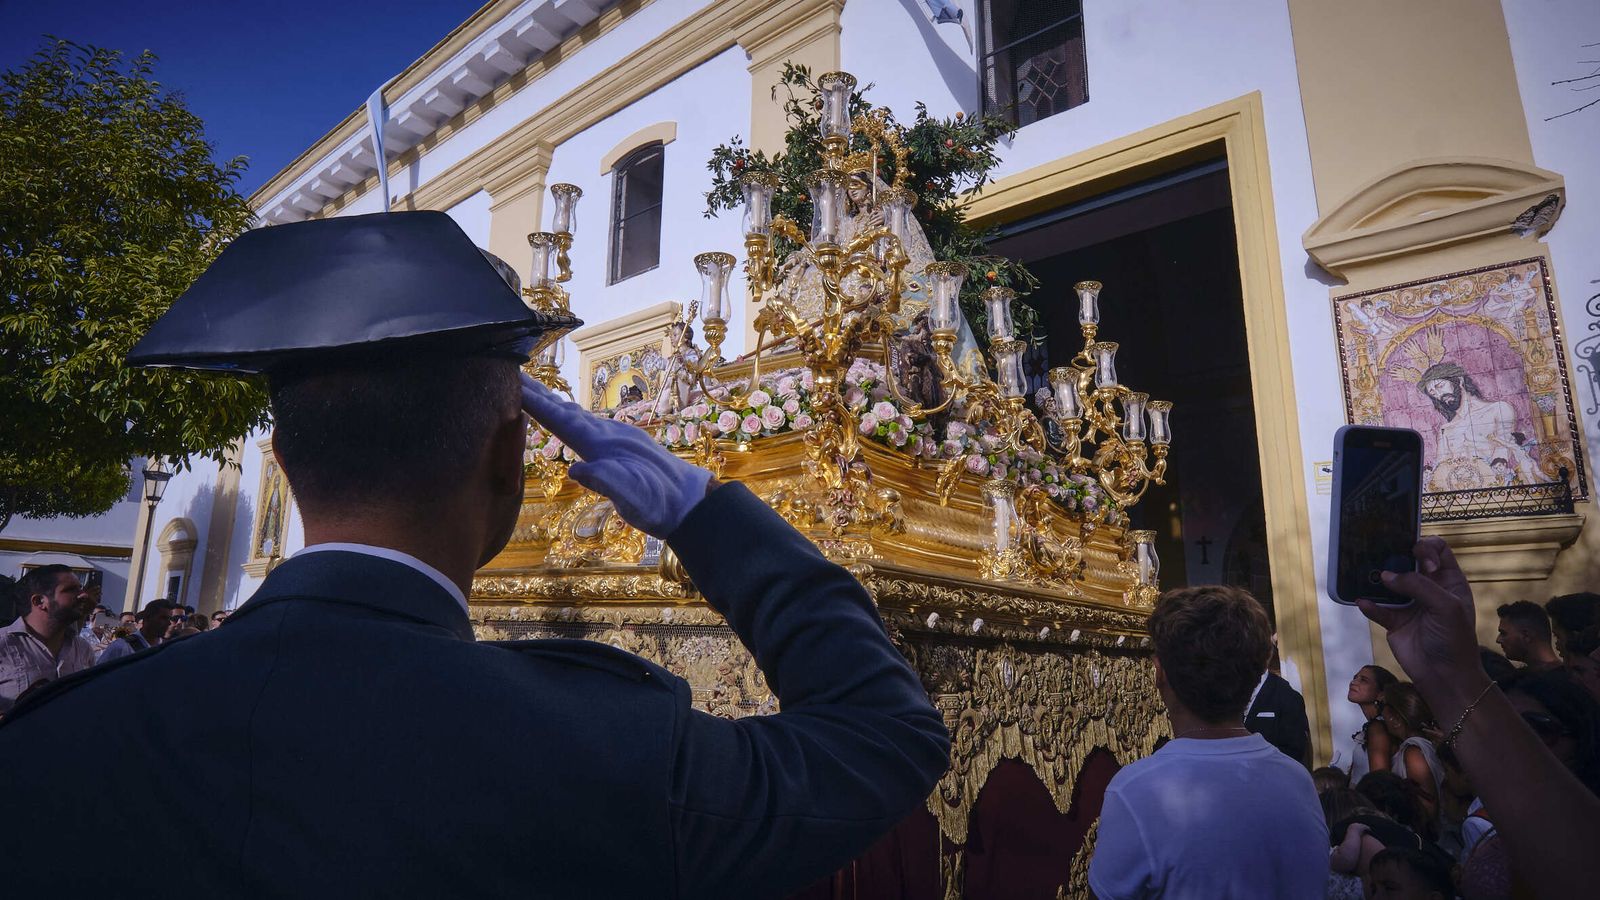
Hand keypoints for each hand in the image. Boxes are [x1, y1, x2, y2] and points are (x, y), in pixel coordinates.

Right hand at [521, 374, 712, 537]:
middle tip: (512, 371)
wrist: (689, 502)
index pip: (561, 420)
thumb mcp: (631, 498)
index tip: (511, 383)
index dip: (535, 403)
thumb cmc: (658, 502)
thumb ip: (605, 482)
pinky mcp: (621, 445)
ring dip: (552, 400)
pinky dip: (570, 413)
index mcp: (602, 445)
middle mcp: (607, 434)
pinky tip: (569, 414)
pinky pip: (587, 422)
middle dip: (538, 392)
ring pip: (576, 413)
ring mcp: (615, 437)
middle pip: (565, 409)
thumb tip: (575, 471)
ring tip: (532, 389)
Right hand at [1360, 537, 1487, 705]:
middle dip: (1396, 557)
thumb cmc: (1454, 638)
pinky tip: (1363, 602)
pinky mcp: (1394, 621)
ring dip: (1379, 578)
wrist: (1445, 675)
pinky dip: (1369, 604)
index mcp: (1448, 580)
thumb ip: (1418, 585)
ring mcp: (1410, 604)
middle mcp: (1428, 588)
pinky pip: (1378, 608)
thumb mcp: (1446, 606)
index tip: (1422, 563)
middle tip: (1387, 560)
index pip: (1437, 550)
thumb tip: (1387, 576)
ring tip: (1368, 575)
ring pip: (1390, 583)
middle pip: (1409, 561)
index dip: (1427, 549)